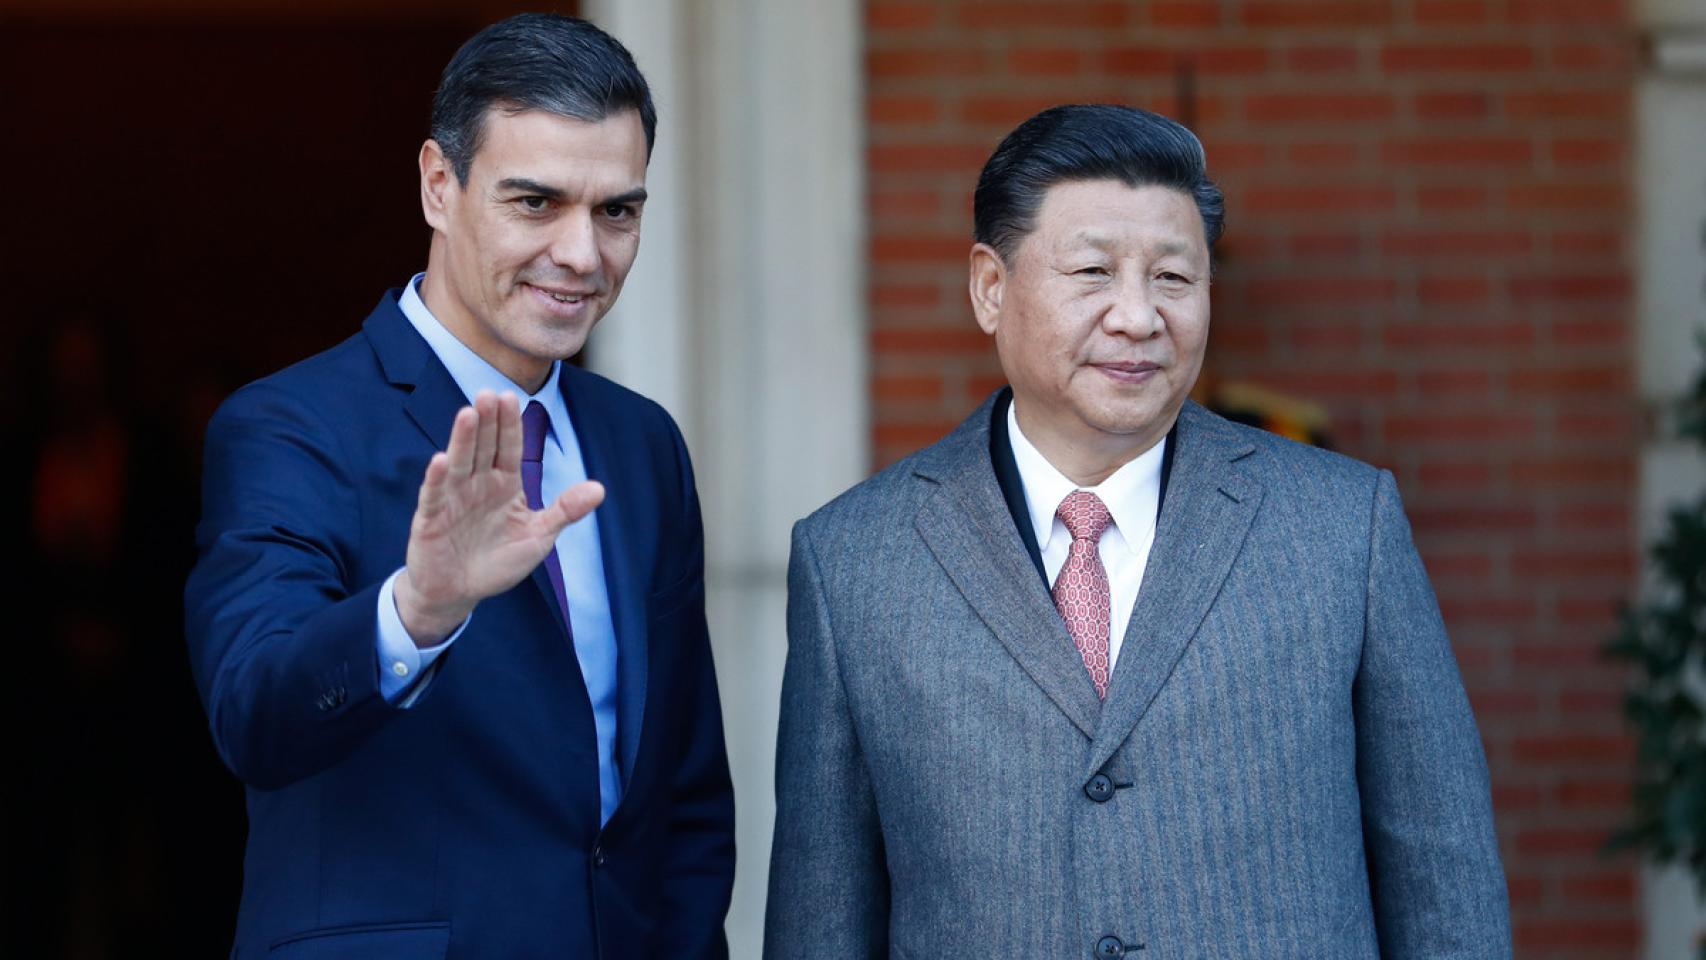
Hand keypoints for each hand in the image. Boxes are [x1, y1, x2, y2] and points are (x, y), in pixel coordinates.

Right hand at [393, 390, 604, 645]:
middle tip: (489, 393)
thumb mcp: (539, 536)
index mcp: (505, 484)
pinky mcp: (431, 518)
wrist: (458, 591)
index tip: (512, 397)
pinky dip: (437, 479)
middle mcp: (478, 484)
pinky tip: (440, 460)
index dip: (510, 424)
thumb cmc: (498, 561)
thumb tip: (600, 489)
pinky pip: (434, 495)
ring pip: (460, 463)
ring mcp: (453, 498)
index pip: (508, 448)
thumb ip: (565, 511)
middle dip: (487, 421)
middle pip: (483, 447)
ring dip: (463, 439)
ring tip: (468, 413)